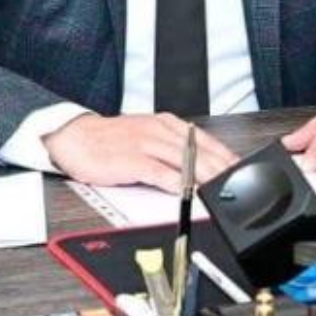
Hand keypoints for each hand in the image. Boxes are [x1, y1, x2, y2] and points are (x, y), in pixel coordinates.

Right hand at [44, 112, 237, 190]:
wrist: (75, 137)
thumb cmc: (110, 140)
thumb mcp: (145, 134)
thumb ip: (170, 146)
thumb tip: (196, 162)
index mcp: (165, 123)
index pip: (204, 139)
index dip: (225, 155)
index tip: (240, 168)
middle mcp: (159, 130)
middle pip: (200, 151)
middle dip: (222, 168)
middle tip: (238, 182)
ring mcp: (146, 144)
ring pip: (185, 161)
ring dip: (207, 175)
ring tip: (222, 188)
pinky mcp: (133, 160)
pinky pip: (161, 173)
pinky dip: (178, 184)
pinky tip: (189, 192)